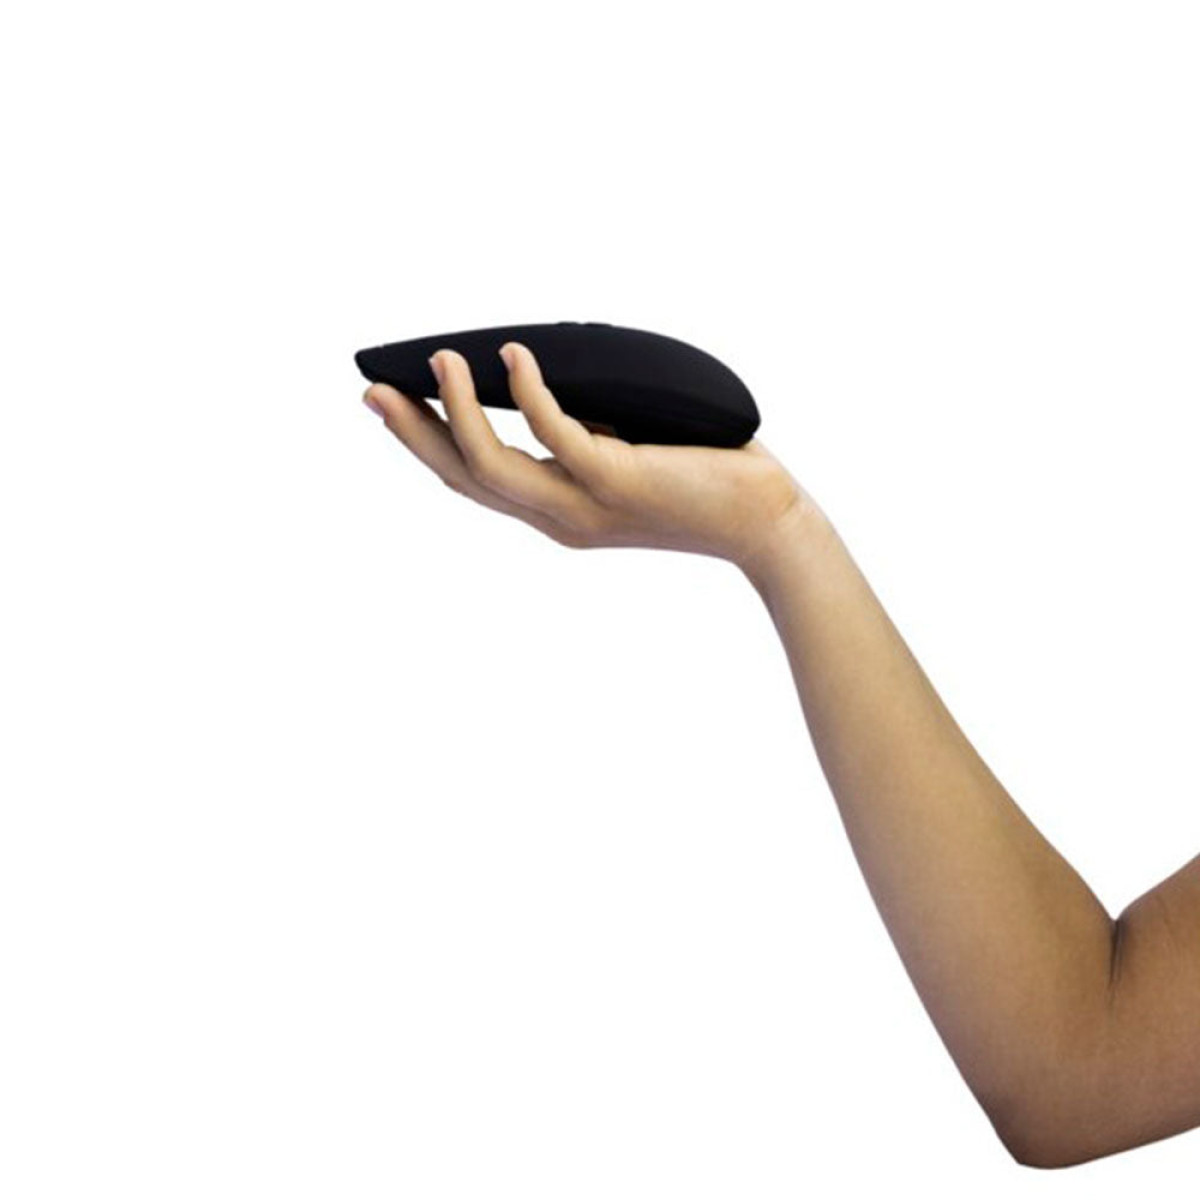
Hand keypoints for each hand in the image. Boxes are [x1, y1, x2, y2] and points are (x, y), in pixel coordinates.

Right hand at [361, 341, 814, 572]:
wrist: (764, 522)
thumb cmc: (701, 478)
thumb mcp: (622, 452)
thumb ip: (581, 427)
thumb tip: (540, 372)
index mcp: (554, 510)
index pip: (473, 481)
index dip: (425, 445)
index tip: (390, 404)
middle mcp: (558, 516)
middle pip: (463, 478)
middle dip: (414, 434)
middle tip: (372, 390)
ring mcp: (584, 503)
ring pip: (493, 466)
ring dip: (458, 411)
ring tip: (440, 360)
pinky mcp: (618, 480)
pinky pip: (555, 433)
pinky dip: (528, 391)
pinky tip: (514, 354)